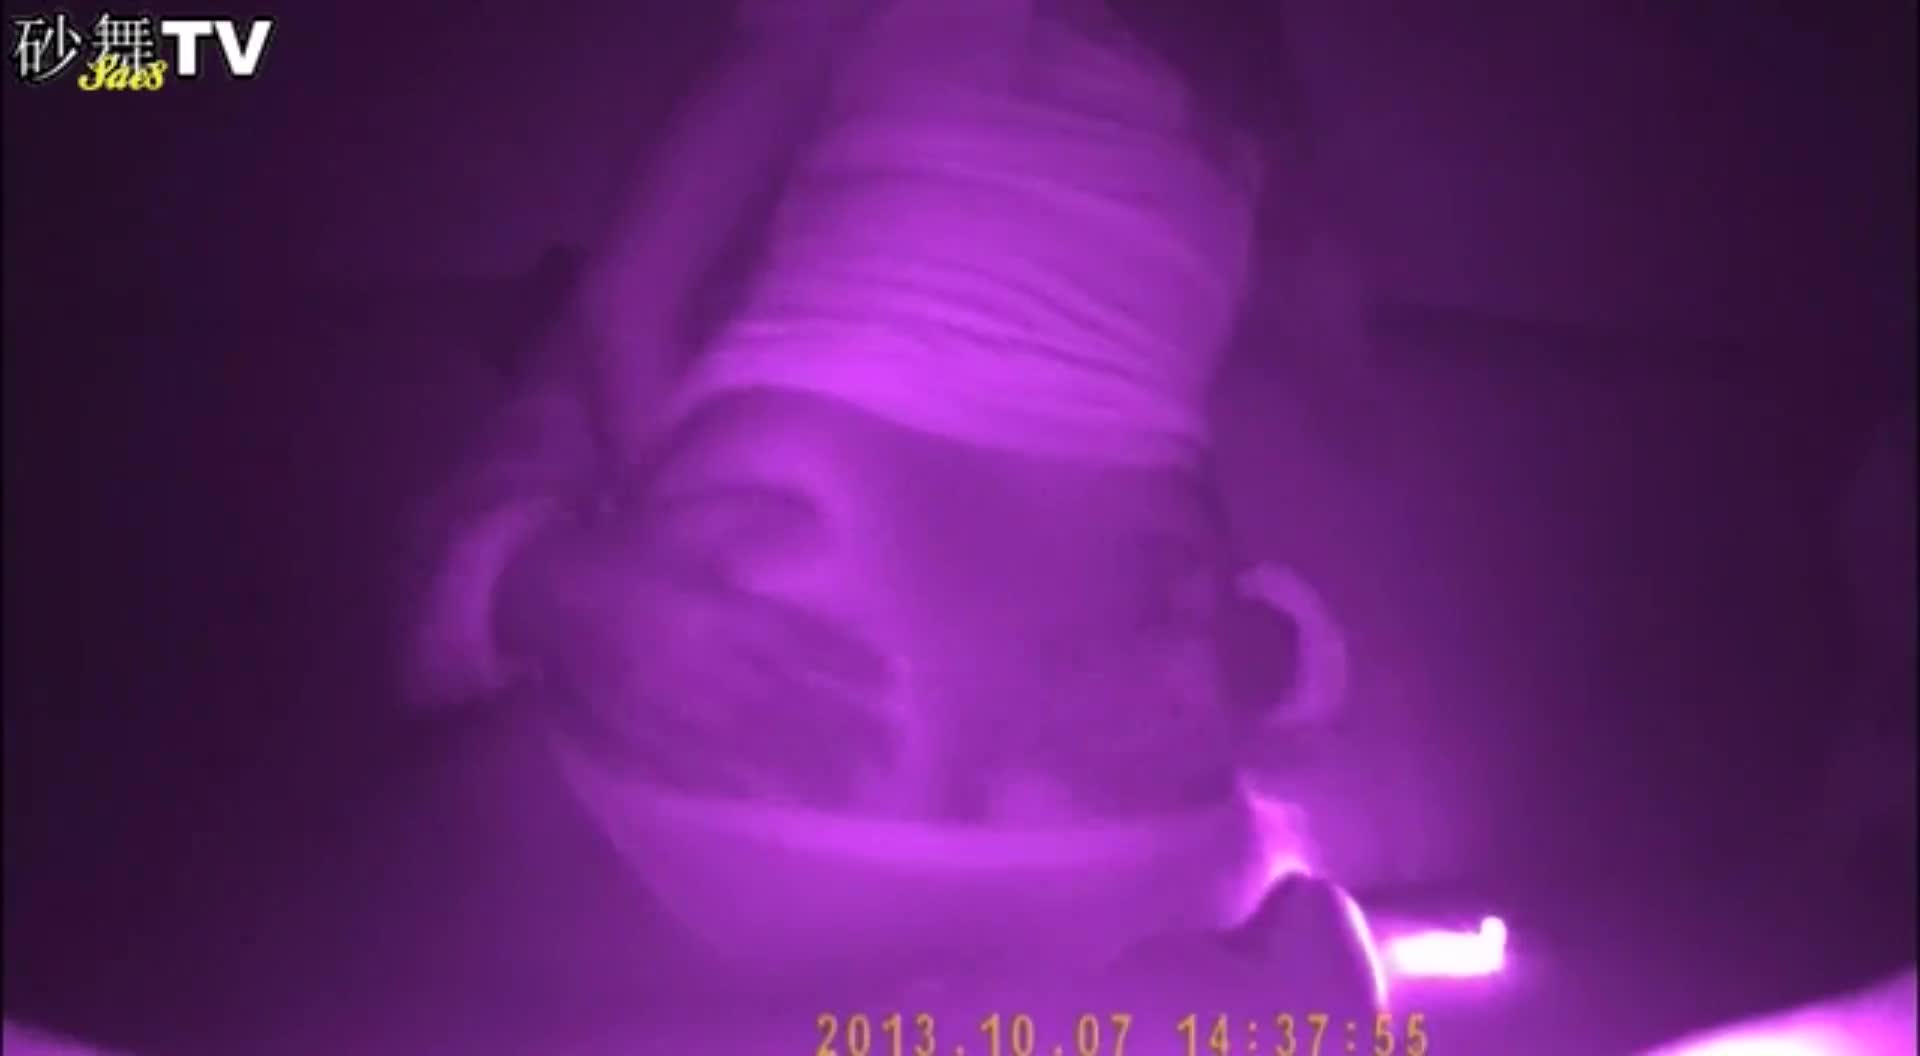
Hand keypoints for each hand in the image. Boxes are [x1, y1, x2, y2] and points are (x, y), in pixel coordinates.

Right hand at [494, 494, 899, 804]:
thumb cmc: (621, 553)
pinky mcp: (638, 738)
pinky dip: (740, 787)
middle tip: (892, 751)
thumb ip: (751, 517)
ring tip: (853, 786)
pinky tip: (775, 801)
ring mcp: (666, 710)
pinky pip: (696, 770)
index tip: (893, 681)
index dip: (845, 662)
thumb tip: (821, 526)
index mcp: (708, 609)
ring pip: (747, 745)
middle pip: (782, 704)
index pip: (793, 641)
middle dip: (840, 729)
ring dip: (803, 767)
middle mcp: (695, 666)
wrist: (536, 595)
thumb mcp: (684, 519)